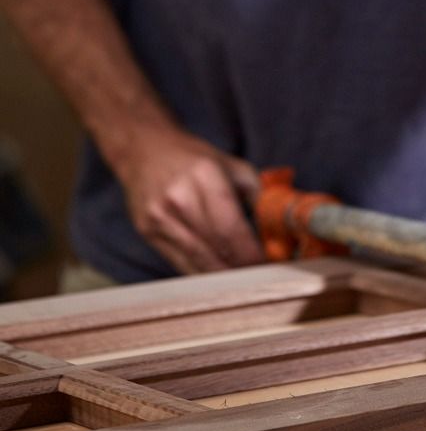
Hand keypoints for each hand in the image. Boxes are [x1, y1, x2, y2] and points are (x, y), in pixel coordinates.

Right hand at [117, 125, 264, 274]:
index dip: (250, 252)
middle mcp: (179, 197)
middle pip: (215, 247)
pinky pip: (180, 262)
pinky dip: (201, 272)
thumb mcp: (232, 165)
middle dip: (240, 267)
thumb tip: (275, 229)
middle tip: (258, 276)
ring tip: (241, 280)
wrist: (145, 150)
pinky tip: (216, 275)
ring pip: (197, 260)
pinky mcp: (147, 231)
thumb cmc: (195, 160)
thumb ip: (257, 194)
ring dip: (222, 275)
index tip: (266, 264)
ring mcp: (159, 216)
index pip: (230, 227)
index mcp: (204, 175)